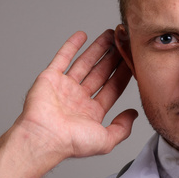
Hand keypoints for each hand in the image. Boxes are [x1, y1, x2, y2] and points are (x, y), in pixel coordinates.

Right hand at [0, 30, 137, 177]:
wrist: (45, 137)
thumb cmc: (71, 142)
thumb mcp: (106, 141)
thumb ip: (122, 128)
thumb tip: (133, 115)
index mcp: (91, 113)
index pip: (112, 88)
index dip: (123, 74)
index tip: (132, 60)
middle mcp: (77, 99)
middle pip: (100, 73)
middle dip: (112, 58)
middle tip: (123, 42)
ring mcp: (63, 87)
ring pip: (84, 63)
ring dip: (97, 49)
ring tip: (110, 34)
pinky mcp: (49, 78)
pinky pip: (62, 58)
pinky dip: (71, 46)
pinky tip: (82, 35)